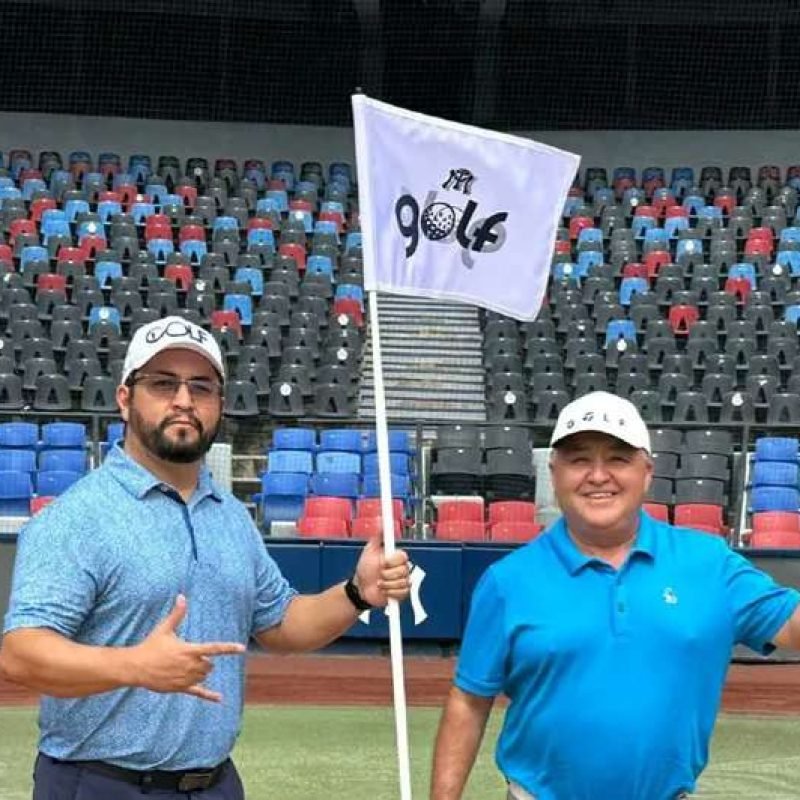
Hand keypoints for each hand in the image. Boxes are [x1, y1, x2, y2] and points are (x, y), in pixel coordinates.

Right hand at [130, 595, 245, 702]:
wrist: (135, 668)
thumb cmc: (150, 646)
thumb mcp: (164, 629)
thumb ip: (177, 614)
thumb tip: (182, 596)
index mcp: (188, 650)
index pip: (213, 648)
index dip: (228, 648)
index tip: (242, 648)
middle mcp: (189, 666)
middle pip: (209, 664)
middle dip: (204, 661)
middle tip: (188, 656)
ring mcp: (185, 678)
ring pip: (204, 676)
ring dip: (201, 671)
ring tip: (184, 665)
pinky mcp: (179, 688)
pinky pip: (198, 693)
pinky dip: (209, 696)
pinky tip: (220, 699)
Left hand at [353, 538, 410, 607]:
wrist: (361, 588)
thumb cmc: (365, 569)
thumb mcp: (370, 550)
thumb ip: (377, 536)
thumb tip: (381, 521)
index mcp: (396, 557)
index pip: (403, 556)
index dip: (392, 561)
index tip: (383, 563)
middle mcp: (402, 568)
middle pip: (404, 570)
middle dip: (388, 574)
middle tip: (379, 574)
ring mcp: (403, 580)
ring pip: (402, 582)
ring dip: (387, 584)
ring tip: (379, 583)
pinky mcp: (402, 592)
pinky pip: (402, 592)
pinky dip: (390, 592)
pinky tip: (384, 590)